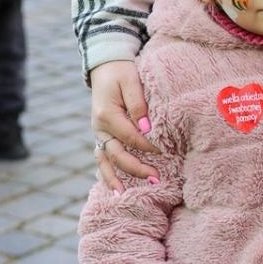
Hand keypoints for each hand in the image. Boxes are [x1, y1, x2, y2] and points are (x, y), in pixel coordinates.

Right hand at [91, 60, 157, 193]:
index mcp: (107, 114)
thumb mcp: (131, 81)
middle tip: (155, 178)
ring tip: (123, 196)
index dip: (147, 146)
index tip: (164, 151)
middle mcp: (99, 127)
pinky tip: (116, 187)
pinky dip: (108, 173)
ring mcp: (98, 133)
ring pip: (104, 161)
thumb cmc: (121, 72)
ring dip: (114, 179)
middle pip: (117, 154)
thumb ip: (139, 104)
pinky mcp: (101, 135)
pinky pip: (102, 158)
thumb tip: (147, 128)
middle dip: (136, 168)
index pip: (130, 137)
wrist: (105, 67)